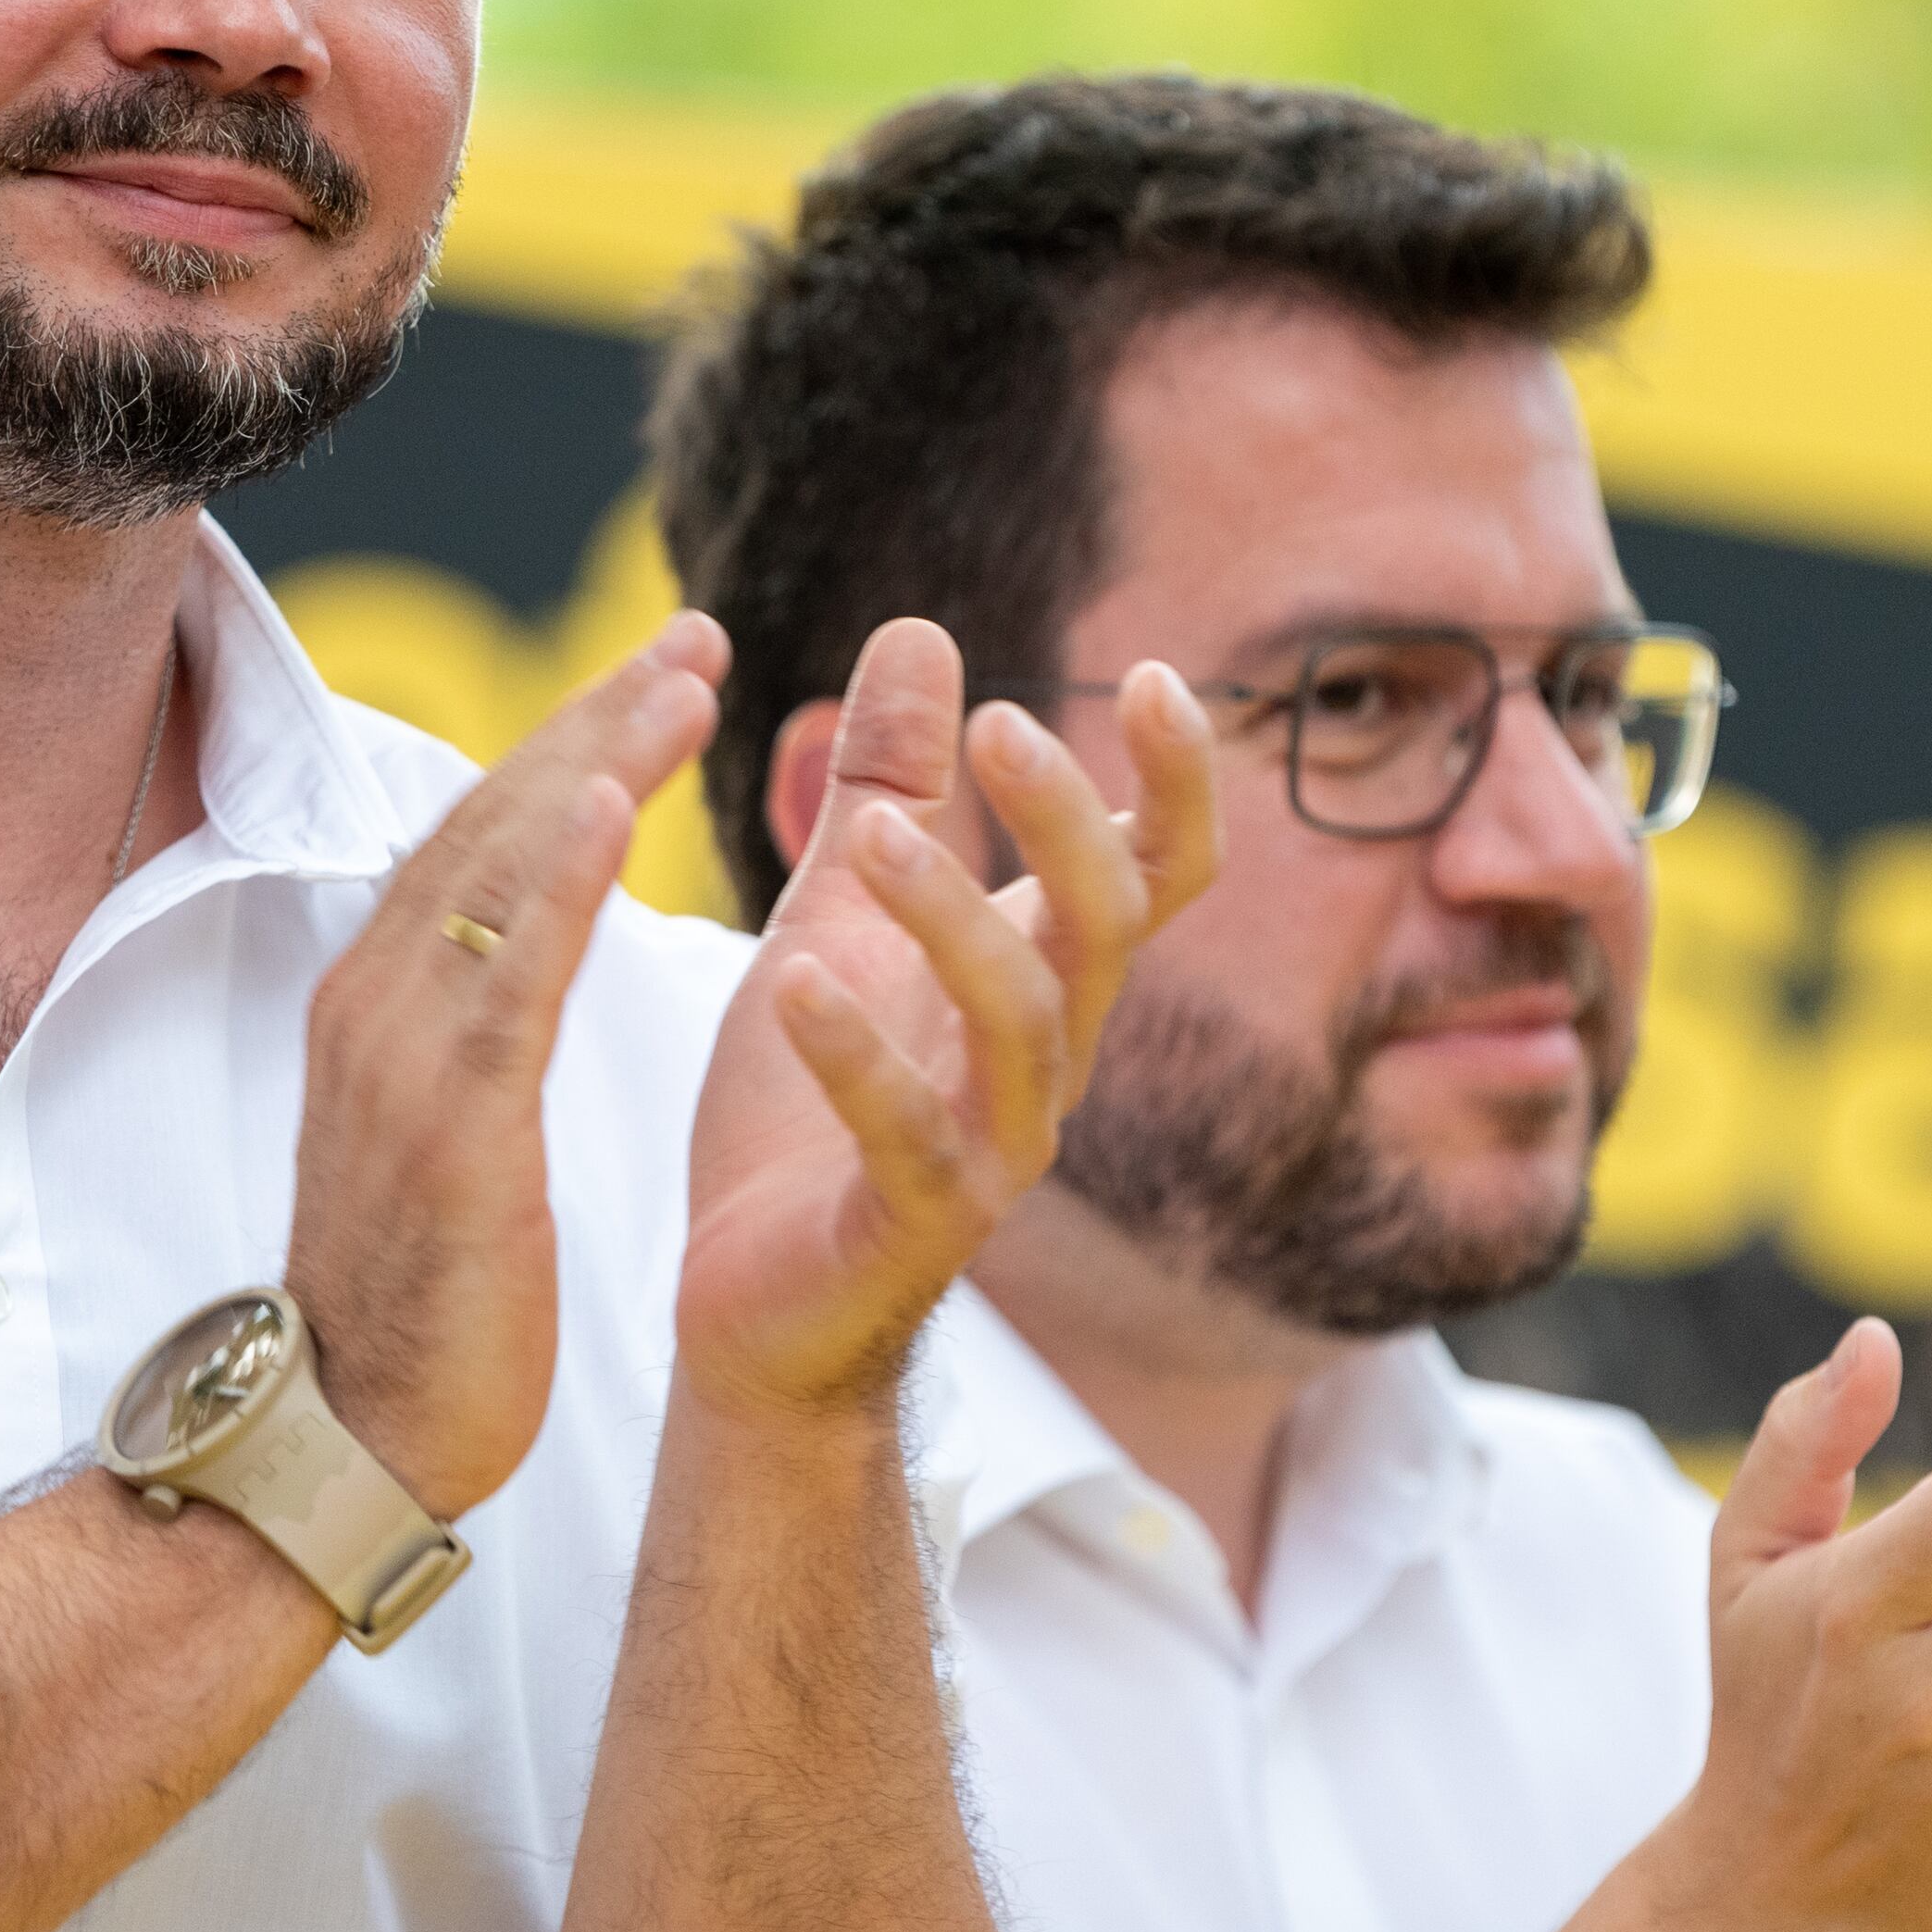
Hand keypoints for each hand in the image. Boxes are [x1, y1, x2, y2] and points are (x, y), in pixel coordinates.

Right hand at [286, 617, 727, 1517]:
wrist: (345, 1435)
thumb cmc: (414, 1294)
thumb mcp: (440, 1127)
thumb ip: (468, 1027)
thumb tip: (511, 948)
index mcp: (380, 1000)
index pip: (481, 834)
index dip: (570, 742)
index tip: (656, 671)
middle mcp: (376, 1001)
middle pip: (492, 820)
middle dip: (593, 718)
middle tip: (690, 634)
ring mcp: (402, 1058)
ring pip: (499, 870)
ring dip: (591, 760)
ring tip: (679, 677)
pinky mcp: (449, 1126)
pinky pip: (506, 978)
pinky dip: (554, 879)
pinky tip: (612, 805)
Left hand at [671, 620, 1215, 1422]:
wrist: (754, 1305)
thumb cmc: (807, 1107)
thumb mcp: (838, 915)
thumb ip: (887, 779)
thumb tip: (920, 626)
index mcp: (1041, 981)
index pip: (1158, 874)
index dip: (1177, 783)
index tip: (1152, 673)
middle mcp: (1044, 1061)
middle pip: (1107, 928)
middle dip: (1070, 823)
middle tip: (1000, 726)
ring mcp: (991, 1150)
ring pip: (1020, 1022)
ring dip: (954, 917)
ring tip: (874, 835)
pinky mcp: (913, 1226)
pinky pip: (908, 1136)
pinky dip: (856, 1058)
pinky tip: (792, 987)